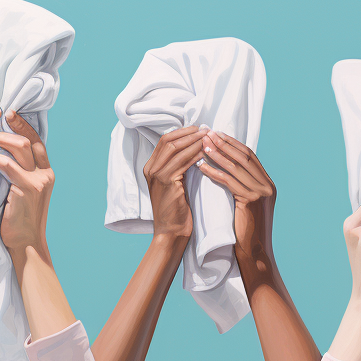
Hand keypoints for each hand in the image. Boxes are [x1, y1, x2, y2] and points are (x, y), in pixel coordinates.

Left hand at [0, 112, 54, 256]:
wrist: (24, 245)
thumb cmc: (16, 220)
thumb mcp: (19, 191)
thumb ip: (15, 172)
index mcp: (45, 172)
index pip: (35, 139)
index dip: (21, 124)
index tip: (6, 113)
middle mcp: (45, 174)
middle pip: (27, 139)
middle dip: (7, 127)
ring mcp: (38, 181)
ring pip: (19, 147)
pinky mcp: (27, 190)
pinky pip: (8, 166)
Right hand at [141, 126, 204, 241]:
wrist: (171, 231)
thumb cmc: (175, 210)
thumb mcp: (173, 184)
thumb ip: (177, 166)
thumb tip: (193, 146)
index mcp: (150, 168)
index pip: (165, 140)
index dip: (183, 132)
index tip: (200, 129)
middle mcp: (150, 169)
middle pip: (169, 141)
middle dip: (190, 133)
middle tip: (207, 129)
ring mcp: (156, 175)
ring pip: (176, 148)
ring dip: (195, 141)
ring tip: (210, 137)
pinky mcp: (166, 182)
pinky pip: (183, 161)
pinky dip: (196, 154)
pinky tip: (206, 152)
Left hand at [197, 131, 275, 263]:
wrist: (254, 253)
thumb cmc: (245, 232)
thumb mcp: (246, 205)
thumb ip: (242, 188)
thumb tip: (227, 172)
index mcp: (267, 183)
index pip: (249, 156)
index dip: (232, 144)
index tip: (216, 135)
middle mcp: (267, 184)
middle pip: (244, 156)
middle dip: (224, 144)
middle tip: (207, 133)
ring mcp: (261, 192)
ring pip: (236, 167)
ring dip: (217, 154)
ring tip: (202, 145)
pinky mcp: (252, 200)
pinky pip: (229, 181)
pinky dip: (214, 172)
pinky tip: (201, 167)